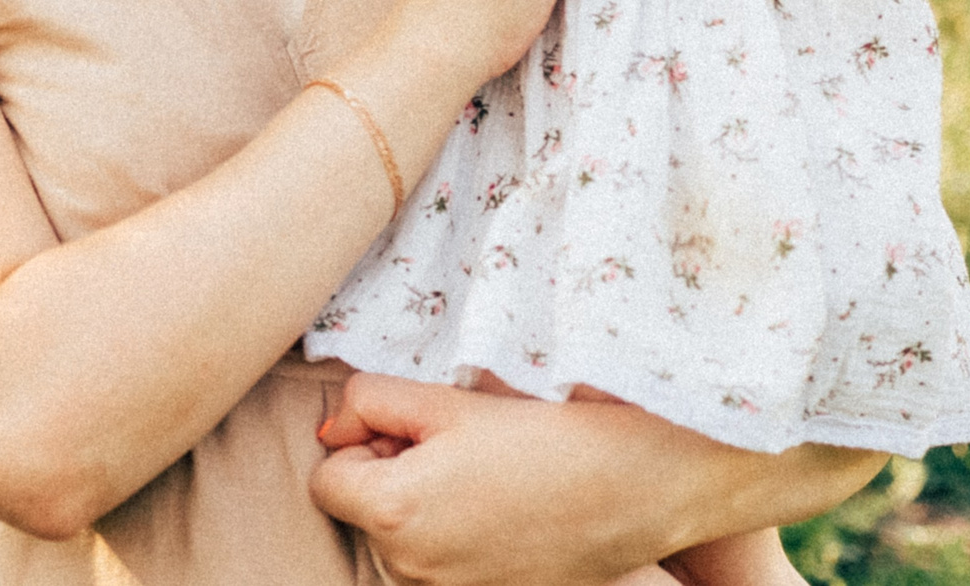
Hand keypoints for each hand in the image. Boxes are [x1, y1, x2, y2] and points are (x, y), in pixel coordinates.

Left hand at [312, 373, 877, 584]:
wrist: (640, 485)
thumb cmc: (548, 435)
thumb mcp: (449, 400)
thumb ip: (372, 403)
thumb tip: (333, 428)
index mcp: (391, 514)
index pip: (329, 474)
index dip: (365, 439)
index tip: (416, 425)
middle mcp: (411, 569)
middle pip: (365, 508)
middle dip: (396, 471)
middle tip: (465, 443)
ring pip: (404, 535)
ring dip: (428, 501)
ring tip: (493, 473)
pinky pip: (445, 560)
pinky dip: (462, 532)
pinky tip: (510, 504)